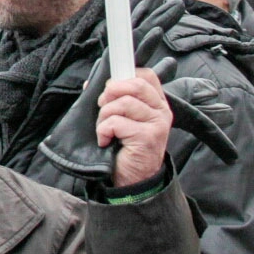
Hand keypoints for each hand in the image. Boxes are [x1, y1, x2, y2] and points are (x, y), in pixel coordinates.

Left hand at [97, 65, 173, 187]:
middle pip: (134, 84)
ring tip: (105, 130)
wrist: (131, 178)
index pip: (146, 75)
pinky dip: (103, 130)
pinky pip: (116, 122)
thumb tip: (91, 83)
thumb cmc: (123, 145)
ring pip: (122, 103)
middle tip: (103, 108)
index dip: (123, 77)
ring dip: (104, 116)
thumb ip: (112, 98)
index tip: (110, 90)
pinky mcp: (148, 137)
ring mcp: (157, 124)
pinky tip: (106, 141)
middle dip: (110, 94)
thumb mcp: (119, 117)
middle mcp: (161, 111)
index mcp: (156, 102)